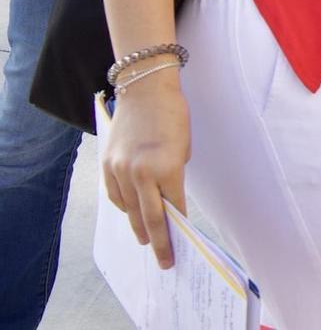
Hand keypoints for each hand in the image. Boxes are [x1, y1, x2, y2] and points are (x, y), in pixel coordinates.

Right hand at [100, 74, 190, 269]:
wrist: (145, 89)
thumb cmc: (172, 115)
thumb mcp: (184, 147)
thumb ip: (174, 174)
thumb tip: (167, 199)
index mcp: (166, 168)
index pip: (174, 208)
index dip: (178, 228)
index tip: (182, 245)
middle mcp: (140, 173)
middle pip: (149, 218)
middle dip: (158, 242)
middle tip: (165, 261)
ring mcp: (120, 170)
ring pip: (129, 209)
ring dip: (139, 226)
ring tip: (146, 240)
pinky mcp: (107, 165)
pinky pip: (116, 195)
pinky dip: (125, 207)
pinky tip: (132, 213)